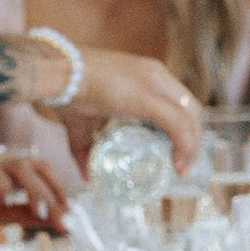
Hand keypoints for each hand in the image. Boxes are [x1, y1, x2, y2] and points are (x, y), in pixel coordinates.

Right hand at [0, 150, 66, 237]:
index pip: (41, 172)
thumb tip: (52, 218)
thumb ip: (25, 214)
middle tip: (63, 214)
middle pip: (38, 165)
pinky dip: (7, 189)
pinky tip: (8, 205)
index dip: (57, 190)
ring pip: (22, 167)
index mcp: (7, 170)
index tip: (68, 214)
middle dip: (54, 190)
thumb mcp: (0, 216)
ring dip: (37, 190)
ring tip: (42, 213)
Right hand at [72, 50, 203, 167]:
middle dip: (192, 137)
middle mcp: (157, 75)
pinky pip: (178, 125)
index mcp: (147, 74)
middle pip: (191, 108)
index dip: (183, 127)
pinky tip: (178, 163)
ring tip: (181, 167)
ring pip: (191, 116)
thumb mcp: (82, 125)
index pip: (179, 100)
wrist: (57, 73)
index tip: (175, 150)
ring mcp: (155, 83)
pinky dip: (184, 145)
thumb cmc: (66, 92)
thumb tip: (87, 177)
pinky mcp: (149, 98)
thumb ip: (86, 150)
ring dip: (192, 144)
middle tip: (181, 162)